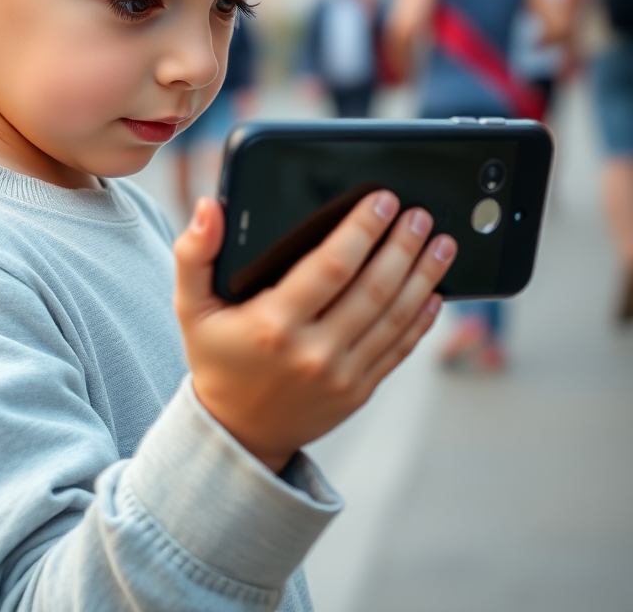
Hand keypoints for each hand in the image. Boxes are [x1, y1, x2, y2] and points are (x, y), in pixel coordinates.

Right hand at [173, 191, 455, 471]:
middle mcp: (312, 352)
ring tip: (441, 243)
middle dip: (402, 246)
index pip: (330, 267)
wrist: (237, 431)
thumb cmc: (216, 356)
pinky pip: (398, 350)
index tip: (381, 200)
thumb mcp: (191, 306)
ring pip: (394, 318)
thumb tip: (208, 208)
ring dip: (422, 276)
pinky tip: (435, 291)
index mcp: (273, 324)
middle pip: (372, 290)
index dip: (361, 230)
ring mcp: (341, 376)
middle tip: (420, 215)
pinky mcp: (359, 391)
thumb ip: (194, 253)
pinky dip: (421, 319)